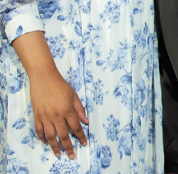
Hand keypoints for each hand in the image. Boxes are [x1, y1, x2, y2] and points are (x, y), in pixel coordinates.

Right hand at [15, 31, 87, 159]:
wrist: (43, 77)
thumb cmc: (61, 85)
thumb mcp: (74, 95)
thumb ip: (80, 109)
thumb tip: (86, 122)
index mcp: (67, 109)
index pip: (76, 127)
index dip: (81, 136)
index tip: (84, 144)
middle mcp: (56, 115)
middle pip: (63, 135)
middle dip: (69, 146)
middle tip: (72, 155)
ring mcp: (45, 116)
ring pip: (50, 135)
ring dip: (55, 146)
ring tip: (58, 154)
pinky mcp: (36, 115)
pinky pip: (39, 130)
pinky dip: (42, 137)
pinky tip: (46, 142)